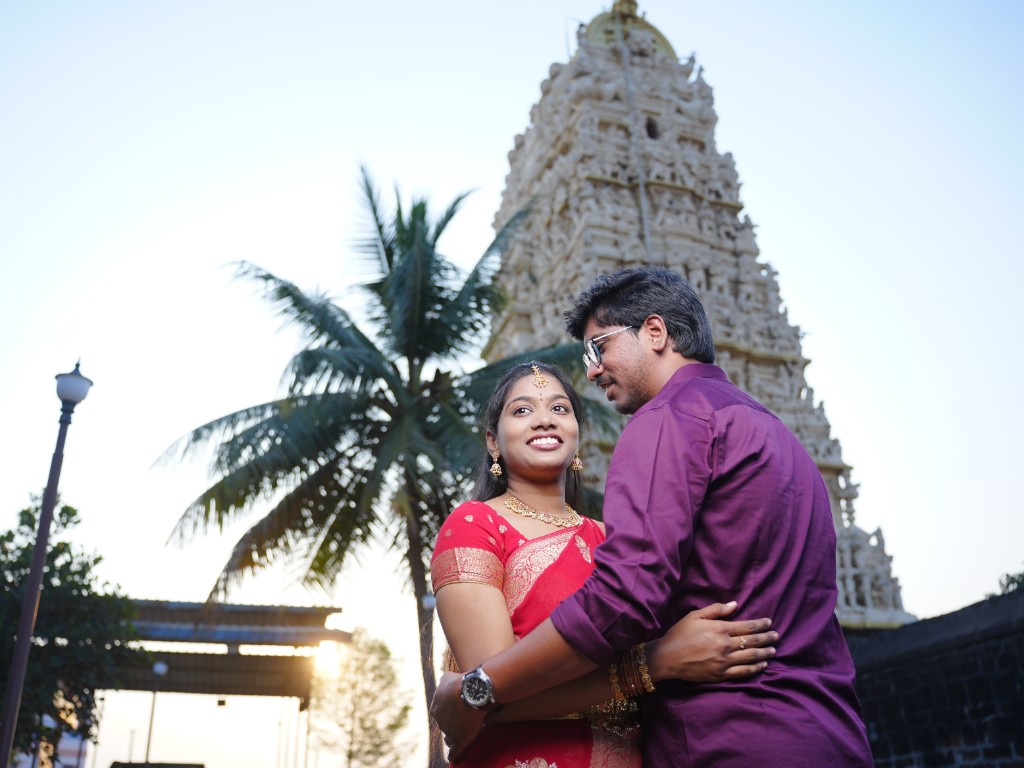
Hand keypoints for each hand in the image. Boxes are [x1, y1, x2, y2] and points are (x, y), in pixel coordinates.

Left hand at [429, 671, 487, 762]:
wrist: (471, 691)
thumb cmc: (461, 682)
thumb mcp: (447, 677)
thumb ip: (444, 683)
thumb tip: (445, 684)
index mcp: (435, 708)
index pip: (440, 713)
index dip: (448, 712)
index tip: (455, 710)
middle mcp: (440, 721)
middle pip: (445, 725)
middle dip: (451, 724)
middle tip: (462, 721)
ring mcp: (450, 731)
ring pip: (449, 738)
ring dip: (453, 738)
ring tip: (459, 736)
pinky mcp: (461, 739)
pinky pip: (455, 751)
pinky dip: (454, 755)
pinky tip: (454, 758)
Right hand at [647, 601, 776, 682]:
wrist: (668, 657)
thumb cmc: (680, 634)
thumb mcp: (695, 616)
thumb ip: (716, 610)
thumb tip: (735, 605)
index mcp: (720, 629)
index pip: (747, 626)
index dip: (761, 624)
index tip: (769, 622)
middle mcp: (726, 645)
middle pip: (753, 641)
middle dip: (767, 637)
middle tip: (776, 635)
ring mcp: (725, 661)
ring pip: (751, 657)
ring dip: (765, 653)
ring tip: (773, 650)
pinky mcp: (722, 674)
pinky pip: (744, 671)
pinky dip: (755, 668)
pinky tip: (762, 664)